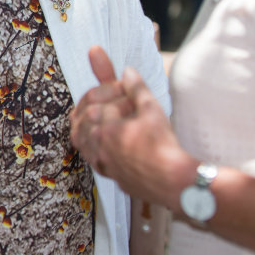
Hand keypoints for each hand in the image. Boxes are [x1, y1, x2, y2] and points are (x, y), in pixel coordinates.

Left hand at [70, 46, 191, 206]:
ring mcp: (101, 162)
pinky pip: (89, 156)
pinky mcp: (107, 173)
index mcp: (106, 129)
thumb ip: (136, 88)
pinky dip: (88, 143)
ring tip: (91, 112)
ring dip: (84, 123)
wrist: (174, 183)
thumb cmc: (164, 146)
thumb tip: (127, 71)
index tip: (122, 87)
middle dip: (92, 104)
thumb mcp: (152, 110)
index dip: (109, 90)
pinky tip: (96, 138)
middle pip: (83, 118)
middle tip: (99, 94)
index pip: (97, 102)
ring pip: (80, 138)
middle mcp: (98, 147)